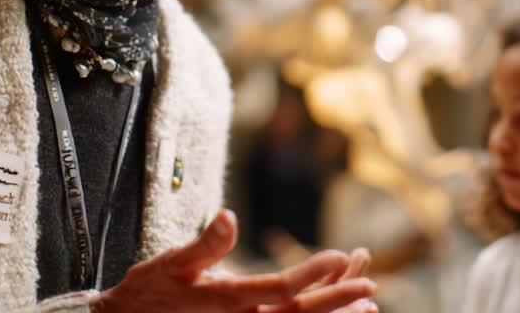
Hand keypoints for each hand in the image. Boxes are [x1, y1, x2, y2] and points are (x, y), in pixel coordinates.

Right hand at [94, 209, 377, 312]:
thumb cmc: (148, 292)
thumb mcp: (171, 263)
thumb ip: (205, 244)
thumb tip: (228, 216)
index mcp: (227, 302)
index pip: (280, 290)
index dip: (313, 274)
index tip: (340, 256)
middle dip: (338, 301)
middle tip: (371, 287)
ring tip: (367, 304)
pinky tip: (333, 312)